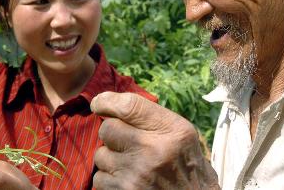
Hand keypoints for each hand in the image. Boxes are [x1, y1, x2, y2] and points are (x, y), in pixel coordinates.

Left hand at [90, 92, 219, 189]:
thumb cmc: (184, 165)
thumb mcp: (181, 134)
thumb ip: (150, 117)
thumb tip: (109, 103)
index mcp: (172, 131)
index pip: (128, 106)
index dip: (106, 101)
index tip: (98, 104)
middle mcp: (153, 150)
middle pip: (107, 128)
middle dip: (112, 134)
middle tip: (125, 143)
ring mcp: (137, 174)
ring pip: (100, 155)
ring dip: (111, 160)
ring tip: (131, 166)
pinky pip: (99, 180)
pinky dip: (109, 181)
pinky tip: (128, 181)